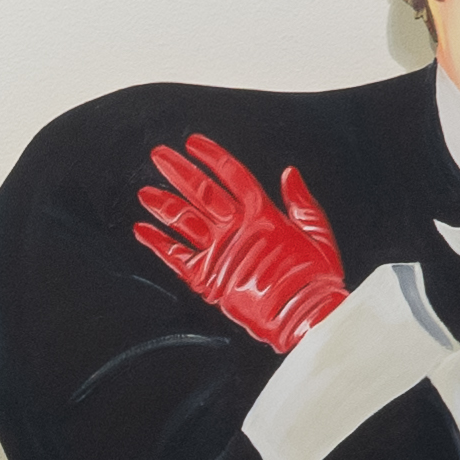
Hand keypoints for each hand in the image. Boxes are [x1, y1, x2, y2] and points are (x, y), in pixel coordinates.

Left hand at [132, 135, 348, 355]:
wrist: (305, 317)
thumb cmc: (316, 279)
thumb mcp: (318, 233)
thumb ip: (302, 201)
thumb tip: (289, 173)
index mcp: (264, 213)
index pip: (232, 174)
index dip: (211, 156)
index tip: (193, 143)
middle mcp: (236, 227)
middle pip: (201, 190)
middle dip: (178, 170)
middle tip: (158, 155)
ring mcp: (218, 252)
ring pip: (183, 219)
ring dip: (162, 203)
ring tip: (144, 192)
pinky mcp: (206, 279)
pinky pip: (174, 256)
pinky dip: (157, 243)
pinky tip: (141, 230)